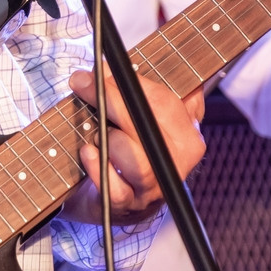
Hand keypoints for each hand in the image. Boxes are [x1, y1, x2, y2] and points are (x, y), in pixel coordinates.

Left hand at [57, 68, 205, 227]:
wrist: (124, 199)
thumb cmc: (134, 147)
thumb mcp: (148, 114)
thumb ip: (140, 88)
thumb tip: (111, 66)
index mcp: (188, 134)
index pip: (164, 102)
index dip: (130, 83)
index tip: (101, 69)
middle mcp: (178, 162)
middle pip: (148, 127)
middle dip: (112, 102)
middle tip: (82, 84)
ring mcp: (155, 186)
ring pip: (136, 161)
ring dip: (110, 140)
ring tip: (96, 133)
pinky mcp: (130, 205)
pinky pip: (115, 188)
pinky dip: (98, 168)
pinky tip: (88, 153)